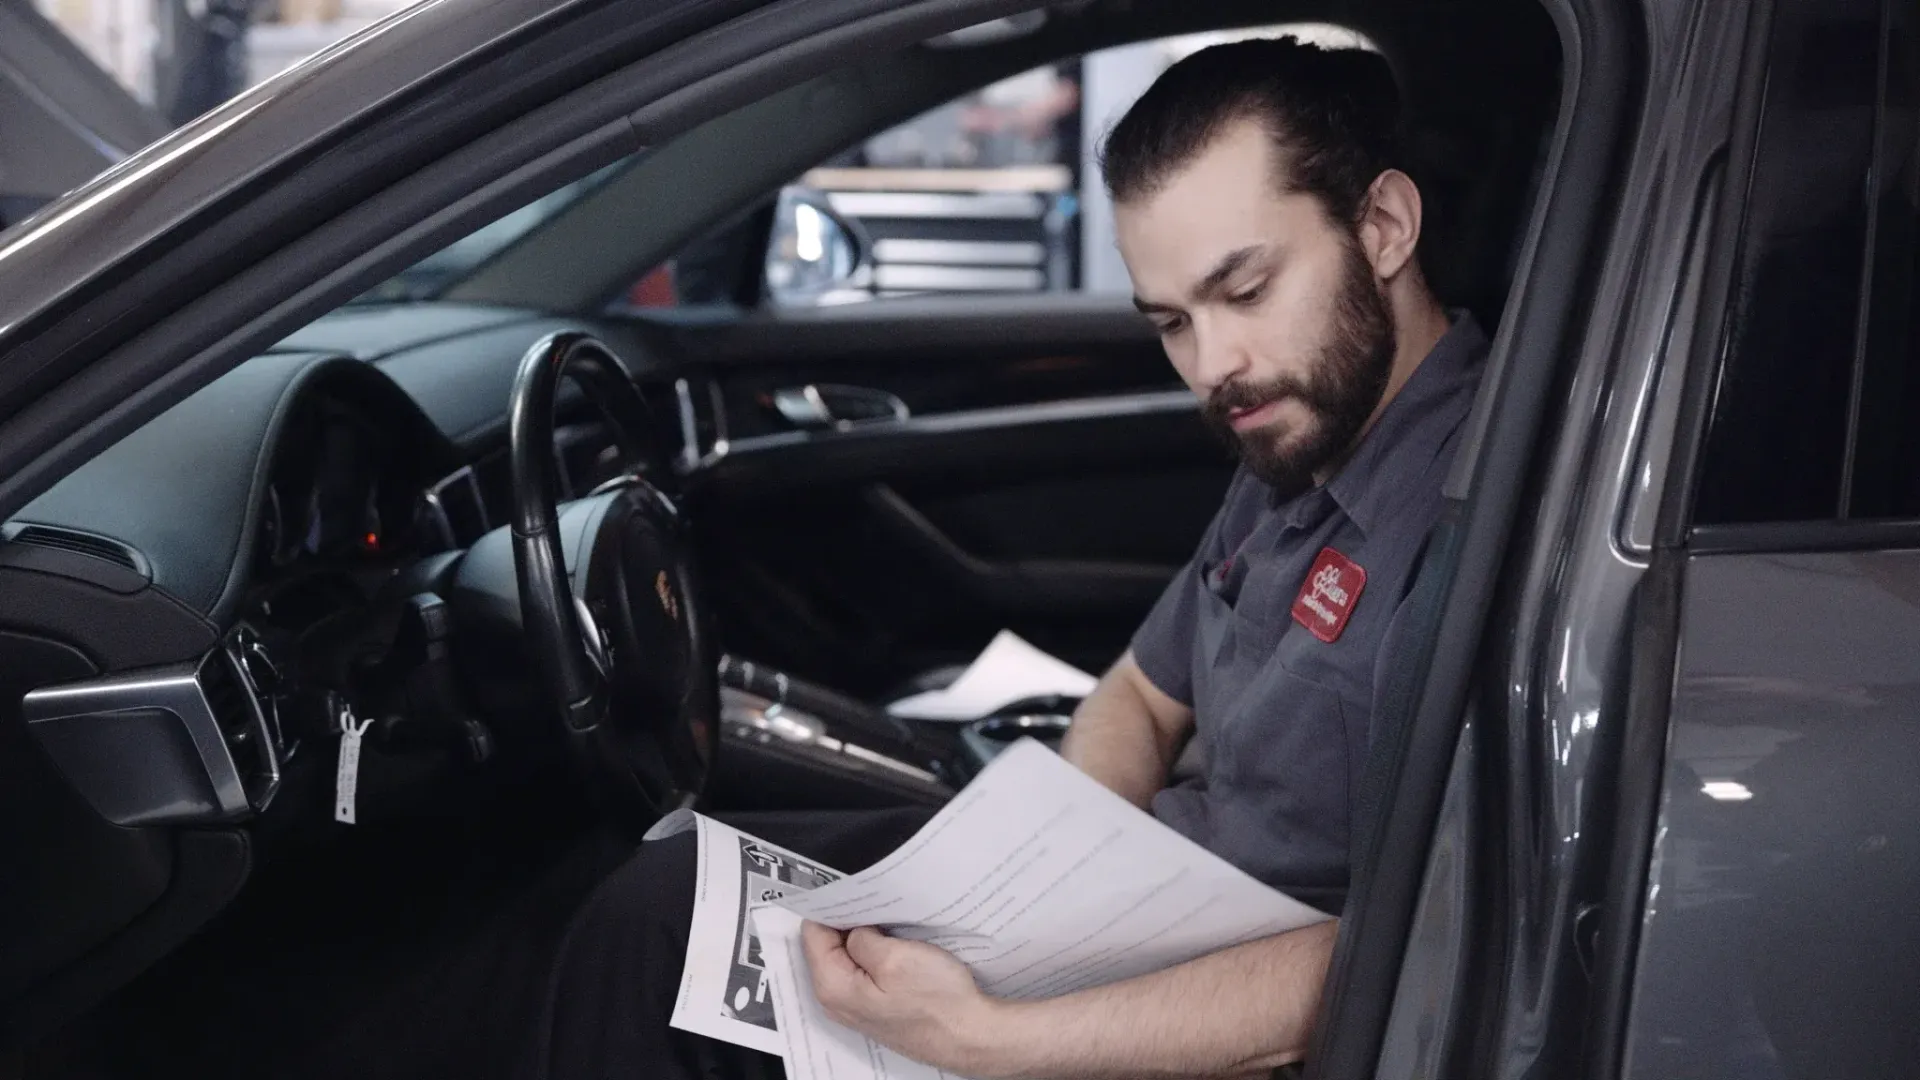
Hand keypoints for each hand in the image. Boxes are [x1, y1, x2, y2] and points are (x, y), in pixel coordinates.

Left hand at [801, 921, 1005, 1074]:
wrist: (968, 1036)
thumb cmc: (937, 1002)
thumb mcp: (895, 957)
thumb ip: (861, 938)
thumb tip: (853, 927)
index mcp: (833, 986)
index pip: (812, 933)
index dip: (832, 908)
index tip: (852, 893)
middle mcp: (837, 1000)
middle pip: (827, 946)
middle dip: (848, 923)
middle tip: (874, 905)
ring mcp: (856, 1005)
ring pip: (847, 958)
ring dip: (864, 939)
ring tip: (888, 925)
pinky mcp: (875, 1006)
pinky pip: (864, 972)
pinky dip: (875, 955)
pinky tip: (895, 947)